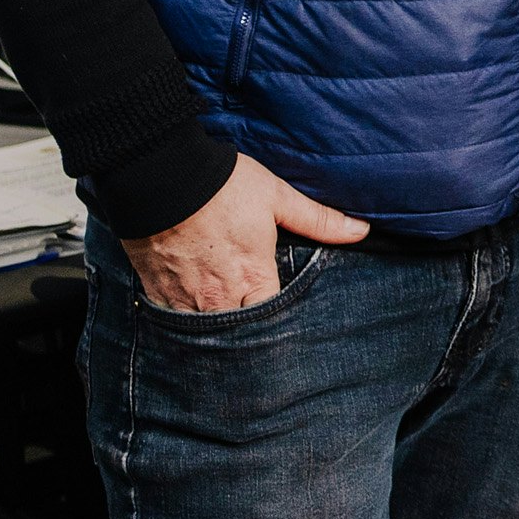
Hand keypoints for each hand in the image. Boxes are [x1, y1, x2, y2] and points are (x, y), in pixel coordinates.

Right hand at [118, 154, 367, 313]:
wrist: (161, 176)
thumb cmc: (222, 186)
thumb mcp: (276, 197)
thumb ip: (318, 220)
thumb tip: (362, 231)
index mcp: (253, 278)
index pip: (274, 321)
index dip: (282, 326)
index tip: (286, 324)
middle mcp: (218, 297)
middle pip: (238, 335)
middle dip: (248, 338)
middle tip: (256, 341)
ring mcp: (184, 299)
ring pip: (204, 333)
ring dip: (215, 332)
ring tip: (225, 326)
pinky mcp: (156, 292)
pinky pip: (171, 321)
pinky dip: (183, 320)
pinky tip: (191, 314)